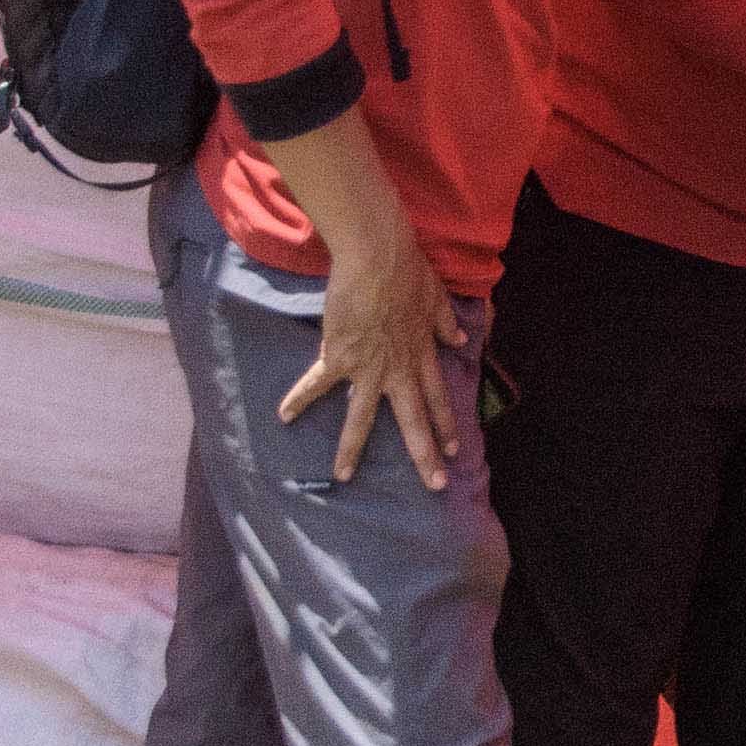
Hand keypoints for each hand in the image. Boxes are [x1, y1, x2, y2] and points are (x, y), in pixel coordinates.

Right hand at [278, 213, 458, 488]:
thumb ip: (446, 323)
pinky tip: (284, 416)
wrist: (378, 259)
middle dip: (424, 454)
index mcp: (421, 355)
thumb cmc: (408, 271)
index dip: (446, 424)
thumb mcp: (437, 298)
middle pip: (413, 420)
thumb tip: (461, 339)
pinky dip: (299, 399)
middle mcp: (397, 370)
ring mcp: (368, 368)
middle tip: (434, 485)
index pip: (438, 398)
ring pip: (361, 417)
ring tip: (343, 476)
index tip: (454, 449)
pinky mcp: (339, 357)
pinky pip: (316, 384)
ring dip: (351, 449)